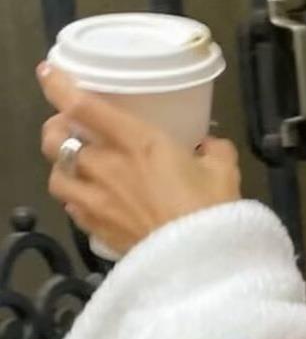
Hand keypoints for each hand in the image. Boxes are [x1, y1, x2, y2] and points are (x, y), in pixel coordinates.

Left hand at [38, 63, 240, 254]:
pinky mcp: (97, 229)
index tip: (49, 74)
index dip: (59, 85)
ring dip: (62, 167)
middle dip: (56, 129)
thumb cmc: (212, 211)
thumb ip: (214, 151)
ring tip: (77, 167)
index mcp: (137, 142)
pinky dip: (75, 199)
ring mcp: (97, 200)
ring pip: (56, 175)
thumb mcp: (224, 172)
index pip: (83, 105)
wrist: (201, 265)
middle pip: (56, 139)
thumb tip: (209, 145)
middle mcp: (107, 167)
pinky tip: (89, 199)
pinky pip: (71, 207)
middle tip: (71, 128)